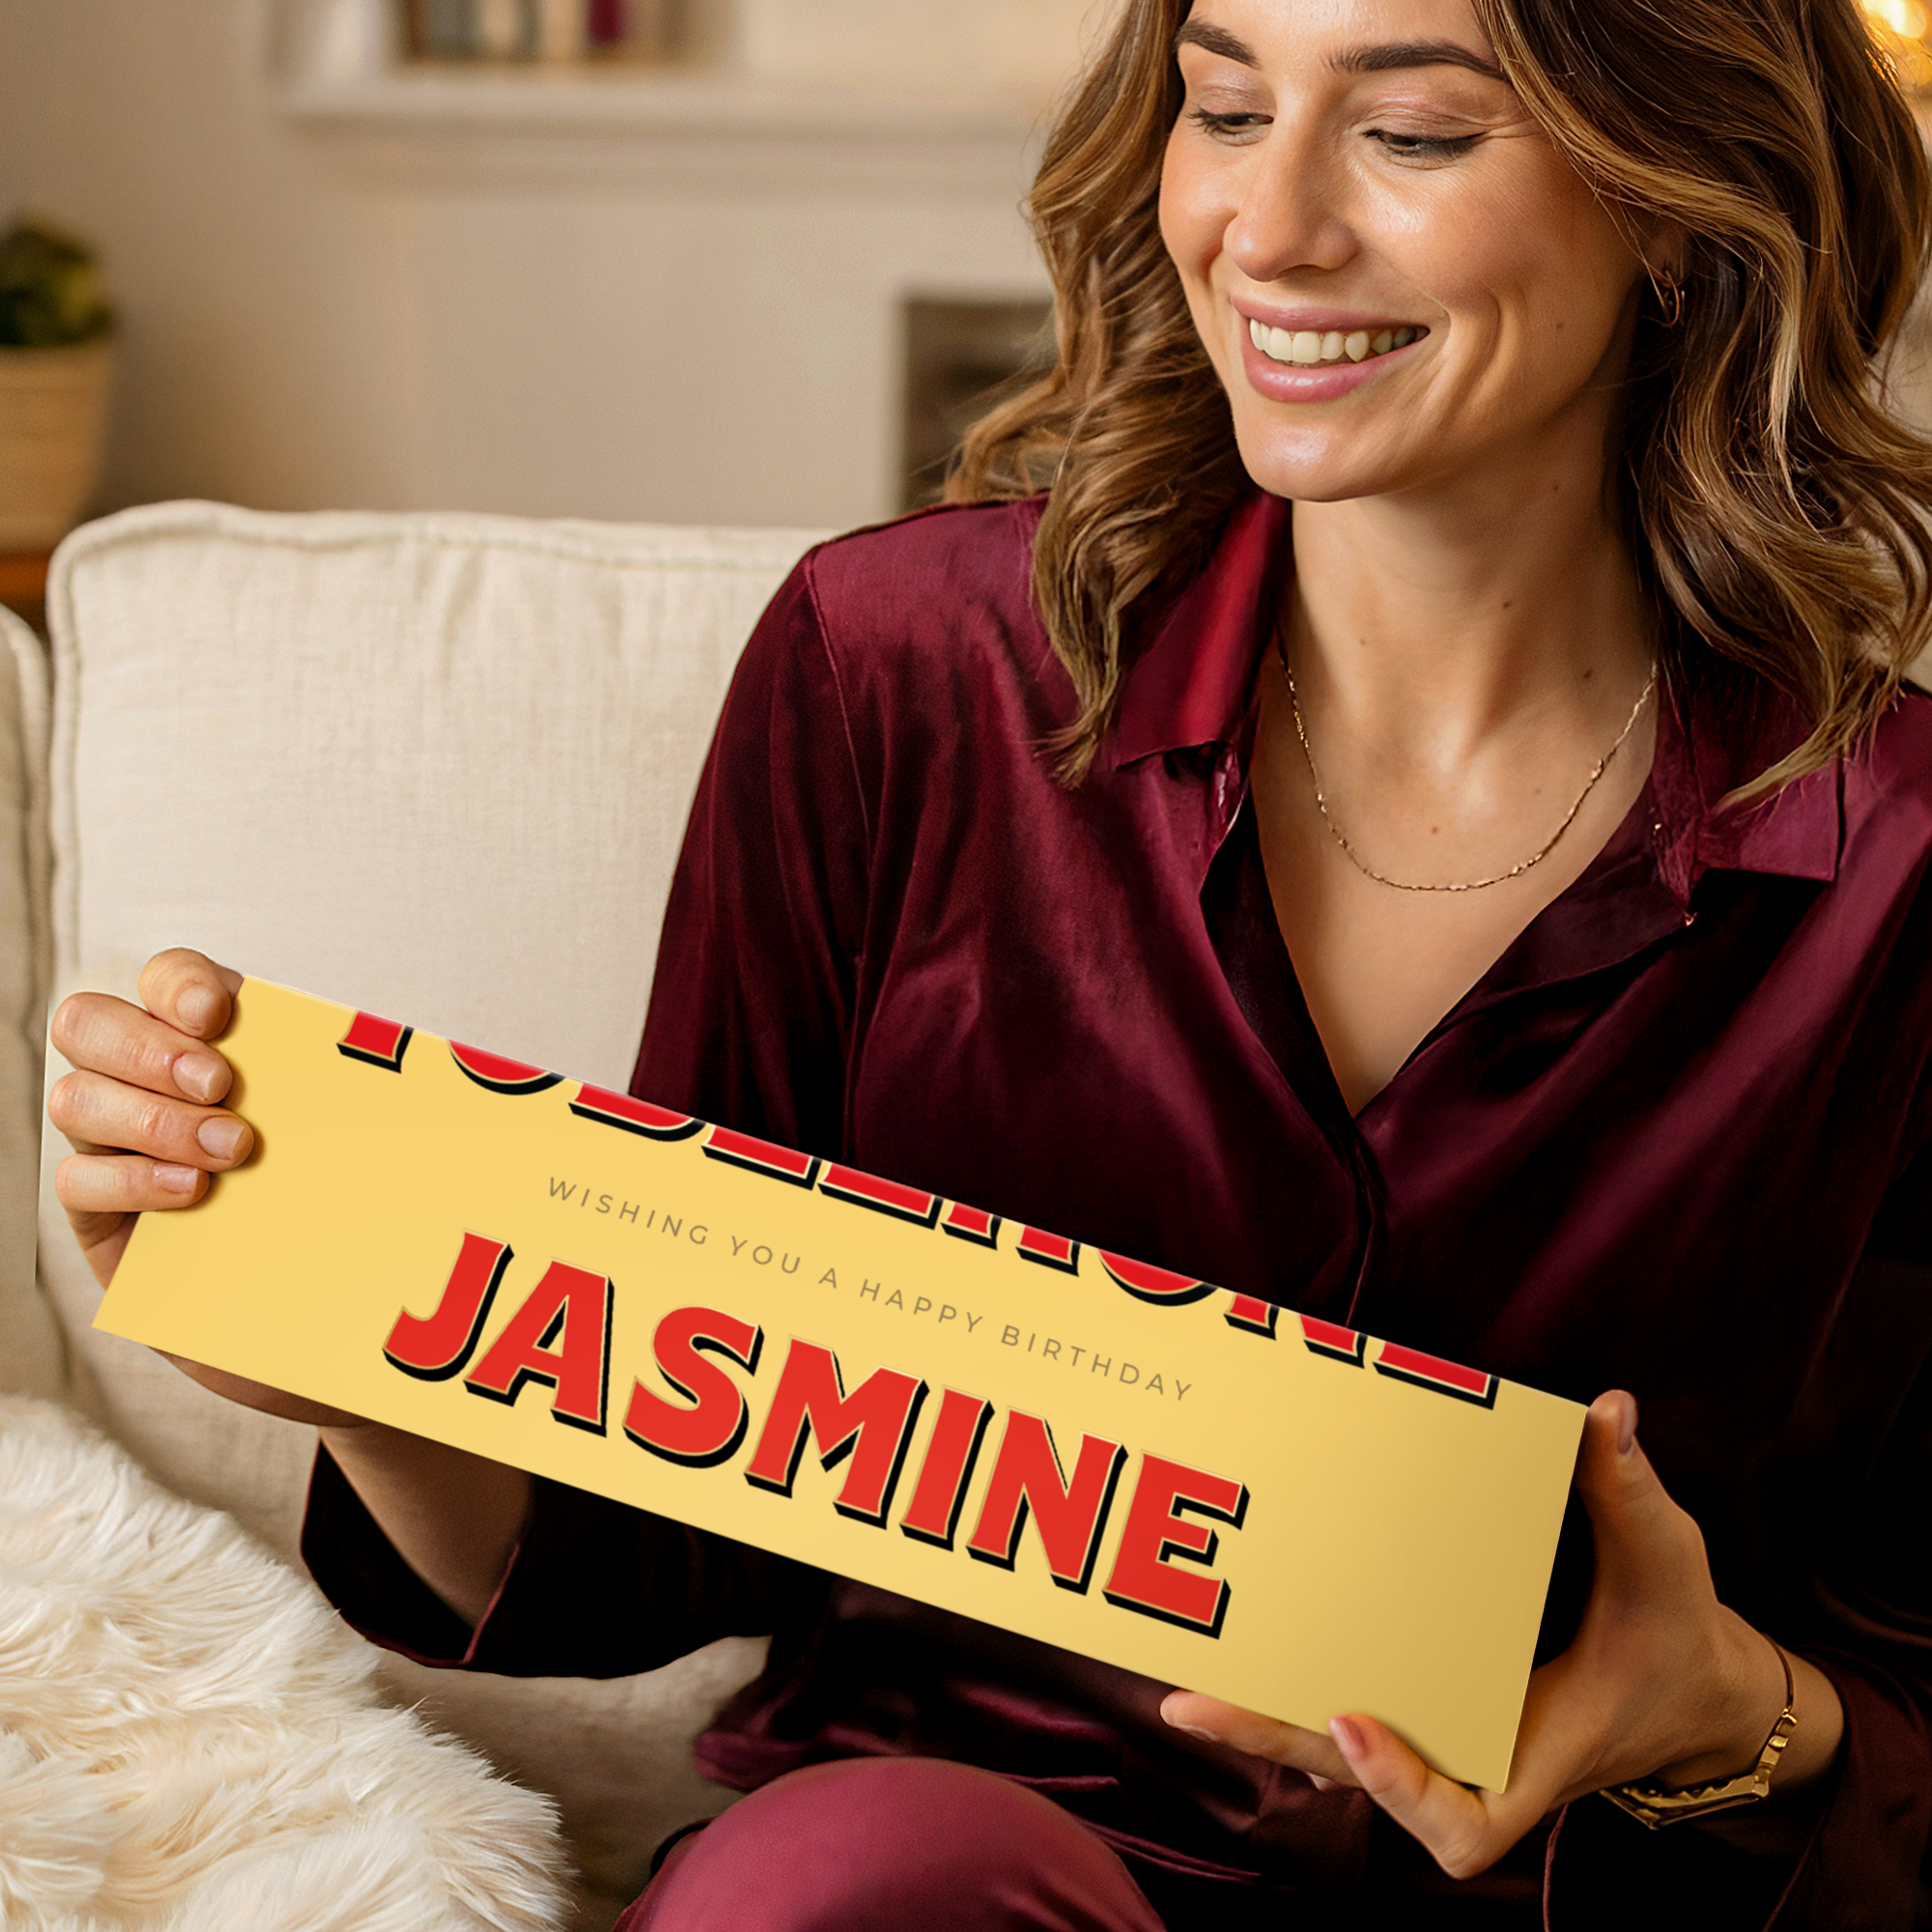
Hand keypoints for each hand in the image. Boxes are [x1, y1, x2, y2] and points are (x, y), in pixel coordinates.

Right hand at [48, 946, 368, 1431]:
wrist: (334, 1309)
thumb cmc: (352, 1199)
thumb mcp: (365, 1131)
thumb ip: (367, 1081)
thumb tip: (443, 1056)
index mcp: (210, 1040)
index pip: (163, 977)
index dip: (177, 983)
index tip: (221, 1014)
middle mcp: (147, 1082)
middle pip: (86, 1024)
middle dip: (150, 1049)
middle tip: (221, 1087)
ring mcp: (114, 1147)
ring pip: (74, 1100)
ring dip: (150, 1118)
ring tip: (232, 1151)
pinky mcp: (102, 1217)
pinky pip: (78, 1182)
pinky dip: (133, 1180)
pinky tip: (196, 1194)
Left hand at [1160, 1390, 1842, 1878]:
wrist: (1691, 1691)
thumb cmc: (1676, 1635)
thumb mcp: (1667, 1563)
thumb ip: (1629, 1491)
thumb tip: (1608, 1411)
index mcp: (1533, 1757)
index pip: (1461, 1828)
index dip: (1399, 1789)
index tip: (1354, 1720)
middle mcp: (1475, 1761)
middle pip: (1355, 1779)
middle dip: (1272, 1739)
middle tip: (1191, 1699)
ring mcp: (1442, 1739)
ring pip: (1334, 1752)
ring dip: (1263, 1720)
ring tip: (1181, 1683)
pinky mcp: (1424, 1706)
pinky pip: (1345, 1710)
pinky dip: (1294, 1690)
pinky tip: (1236, 1646)